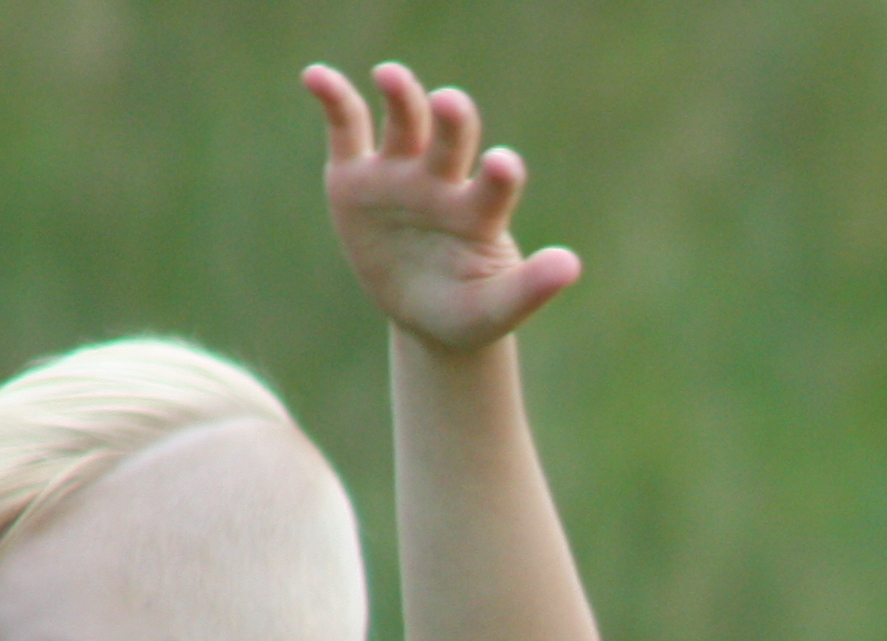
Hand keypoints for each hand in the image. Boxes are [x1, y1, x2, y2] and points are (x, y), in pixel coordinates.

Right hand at [306, 60, 581, 353]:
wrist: (427, 319)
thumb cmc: (468, 311)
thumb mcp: (496, 310)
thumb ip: (531, 288)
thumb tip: (571, 265)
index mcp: (480, 213)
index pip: (495, 185)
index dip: (500, 174)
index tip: (503, 165)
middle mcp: (443, 182)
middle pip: (450, 140)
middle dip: (452, 121)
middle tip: (450, 104)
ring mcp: (400, 175)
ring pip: (404, 122)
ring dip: (401, 96)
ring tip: (391, 75)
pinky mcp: (356, 176)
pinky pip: (346, 128)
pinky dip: (333, 98)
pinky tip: (316, 76)